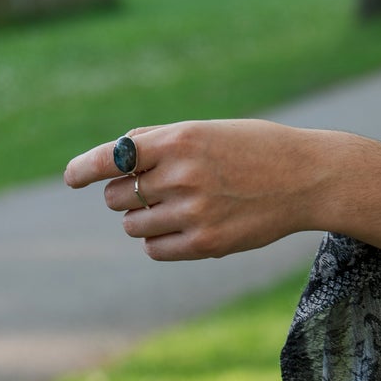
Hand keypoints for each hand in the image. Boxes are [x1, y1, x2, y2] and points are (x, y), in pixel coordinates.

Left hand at [63, 119, 380, 262]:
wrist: (309, 177)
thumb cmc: (254, 148)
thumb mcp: (207, 131)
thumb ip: (159, 142)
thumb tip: (111, 160)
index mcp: (181, 139)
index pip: (113, 157)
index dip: (85, 168)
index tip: (71, 177)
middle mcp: (183, 174)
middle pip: (118, 196)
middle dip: (126, 194)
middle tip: (153, 188)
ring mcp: (194, 211)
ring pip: (133, 225)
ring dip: (142, 219)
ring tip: (176, 207)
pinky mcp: (207, 243)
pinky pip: (155, 249)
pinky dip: (159, 241)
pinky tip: (183, 227)